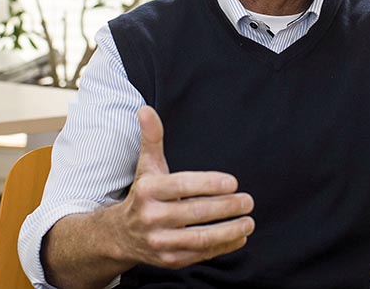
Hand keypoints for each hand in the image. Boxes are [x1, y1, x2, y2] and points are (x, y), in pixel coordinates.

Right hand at [112, 106, 254, 269]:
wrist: (120, 235)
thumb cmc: (143, 195)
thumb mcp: (147, 166)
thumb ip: (152, 139)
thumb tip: (146, 109)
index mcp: (147, 191)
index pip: (182, 186)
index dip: (209, 184)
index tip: (233, 182)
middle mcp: (151, 217)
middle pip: (194, 212)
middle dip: (226, 207)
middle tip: (248, 200)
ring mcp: (159, 242)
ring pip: (199, 238)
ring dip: (228, 231)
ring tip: (249, 221)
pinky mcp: (169, 260)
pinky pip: (200, 254)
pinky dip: (223, 247)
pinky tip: (240, 236)